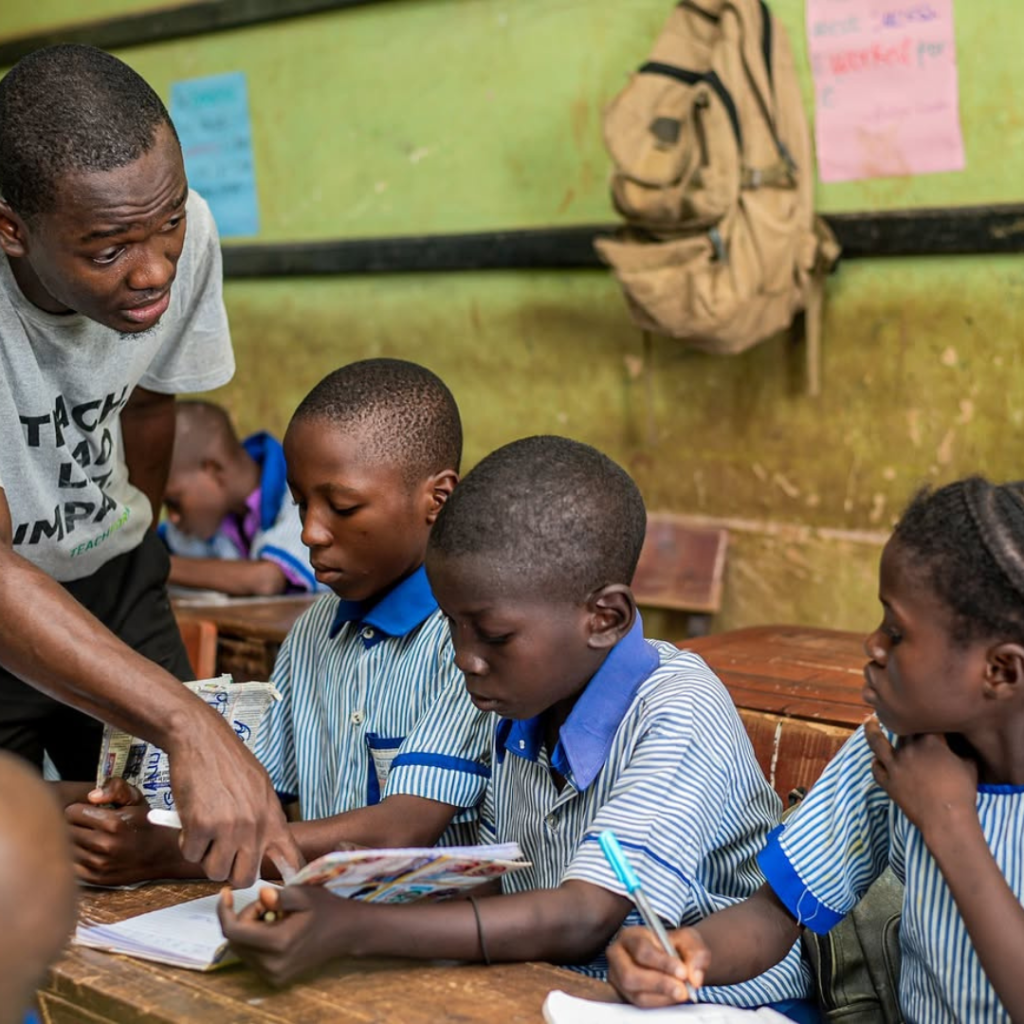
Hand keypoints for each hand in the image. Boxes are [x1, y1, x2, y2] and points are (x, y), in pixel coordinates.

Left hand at [65, 778, 192, 885]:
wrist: (163, 853)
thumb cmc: (147, 823)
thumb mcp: (137, 799)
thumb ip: (116, 788)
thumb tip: (91, 796)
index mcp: (113, 823)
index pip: (71, 813)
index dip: (78, 809)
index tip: (86, 811)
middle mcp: (104, 845)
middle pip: (66, 830)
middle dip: (73, 824)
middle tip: (85, 823)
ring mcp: (99, 864)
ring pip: (66, 848)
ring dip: (73, 841)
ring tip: (87, 836)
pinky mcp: (96, 878)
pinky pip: (71, 865)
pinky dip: (76, 857)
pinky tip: (88, 851)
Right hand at [167, 709, 303, 886]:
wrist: (202, 740)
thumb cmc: (228, 763)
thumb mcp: (259, 789)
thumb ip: (264, 819)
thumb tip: (266, 849)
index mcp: (273, 817)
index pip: (290, 859)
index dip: (288, 880)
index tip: (282, 893)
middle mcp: (255, 826)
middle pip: (244, 877)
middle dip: (229, 871)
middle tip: (220, 852)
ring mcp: (229, 827)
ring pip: (215, 871)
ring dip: (205, 857)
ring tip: (206, 829)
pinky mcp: (202, 826)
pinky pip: (191, 855)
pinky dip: (187, 842)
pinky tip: (192, 818)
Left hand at [218, 884, 365, 985]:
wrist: (346, 932)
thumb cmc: (325, 908)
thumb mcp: (305, 895)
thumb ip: (281, 897)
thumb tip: (261, 895)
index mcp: (278, 943)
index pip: (234, 931)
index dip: (224, 911)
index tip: (225, 892)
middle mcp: (272, 965)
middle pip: (235, 940)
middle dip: (244, 917)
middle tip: (267, 903)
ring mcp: (273, 975)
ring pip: (241, 949)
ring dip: (249, 928)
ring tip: (274, 915)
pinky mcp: (275, 979)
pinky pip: (251, 957)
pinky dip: (255, 940)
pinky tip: (275, 928)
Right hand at [607, 926, 707, 1007]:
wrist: (670, 959)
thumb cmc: (674, 946)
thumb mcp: (688, 940)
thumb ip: (695, 953)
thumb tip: (694, 977)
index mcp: (631, 936)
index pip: (642, 950)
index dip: (663, 963)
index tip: (683, 972)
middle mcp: (618, 956)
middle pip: (631, 974)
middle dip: (660, 984)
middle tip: (683, 990)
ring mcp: (617, 977)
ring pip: (634, 993)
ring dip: (661, 997)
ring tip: (681, 994)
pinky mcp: (622, 994)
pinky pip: (638, 1005)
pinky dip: (658, 1004)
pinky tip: (671, 998)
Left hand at [865, 718, 978, 836]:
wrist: (947, 818)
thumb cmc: (962, 792)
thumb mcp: (969, 765)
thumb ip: (961, 750)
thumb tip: (960, 744)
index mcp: (930, 741)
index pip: (923, 721)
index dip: (923, 718)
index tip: (923, 715)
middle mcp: (908, 748)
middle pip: (901, 729)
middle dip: (901, 724)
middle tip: (897, 715)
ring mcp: (894, 764)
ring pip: (876, 741)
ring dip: (871, 729)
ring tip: (868, 721)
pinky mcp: (886, 781)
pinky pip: (875, 768)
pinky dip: (875, 763)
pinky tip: (875, 759)